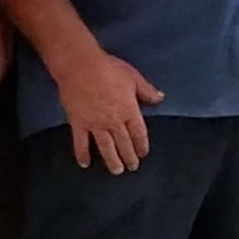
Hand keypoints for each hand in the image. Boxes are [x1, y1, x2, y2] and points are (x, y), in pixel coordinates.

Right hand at [52, 50, 163, 172]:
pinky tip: (85, 163)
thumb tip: (161, 99)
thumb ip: (147, 91)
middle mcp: (114, 122)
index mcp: (129, 111)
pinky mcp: (78, 123)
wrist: (81, 67)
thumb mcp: (134, 77)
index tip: (143, 153)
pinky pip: (81, 143)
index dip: (142, 145)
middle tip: (132, 167)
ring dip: (112, 160)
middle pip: (124, 143)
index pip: (138, 133)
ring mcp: (95, 125)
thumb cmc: (109, 68)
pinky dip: (82, 154)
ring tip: (117, 171)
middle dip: (129, 156)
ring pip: (106, 147)